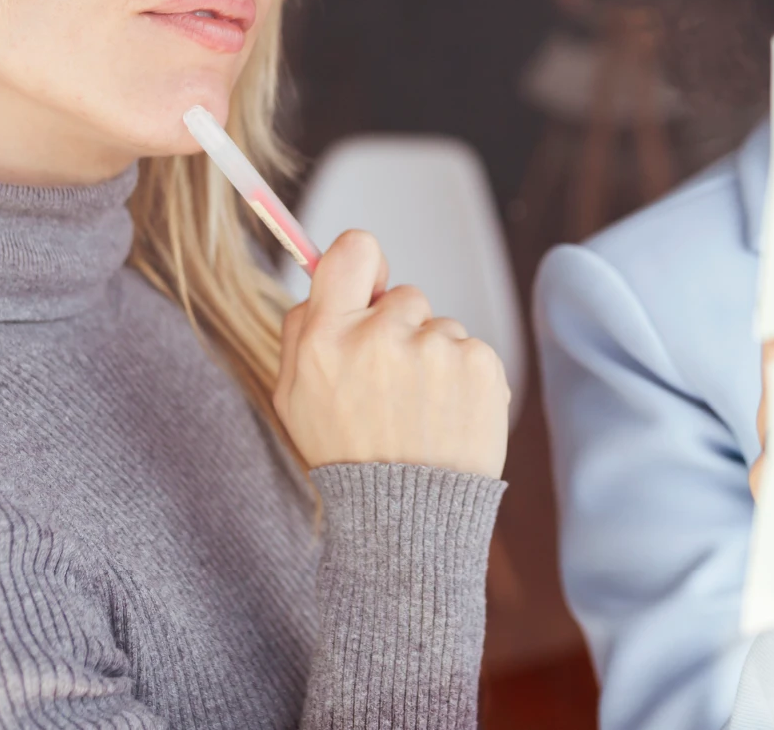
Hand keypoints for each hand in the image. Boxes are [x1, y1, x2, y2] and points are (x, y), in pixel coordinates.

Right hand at [274, 230, 509, 477]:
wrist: (407, 522)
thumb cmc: (347, 455)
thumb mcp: (295, 397)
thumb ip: (302, 328)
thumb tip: (322, 270)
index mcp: (326, 338)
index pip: (353, 251)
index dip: (364, 263)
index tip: (371, 287)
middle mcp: (379, 337)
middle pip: (403, 296)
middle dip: (401, 330)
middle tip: (392, 388)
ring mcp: (433, 349)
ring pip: (441, 327)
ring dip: (434, 359)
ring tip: (422, 413)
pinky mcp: (478, 364)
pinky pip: (471, 350)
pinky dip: (464, 379)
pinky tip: (449, 418)